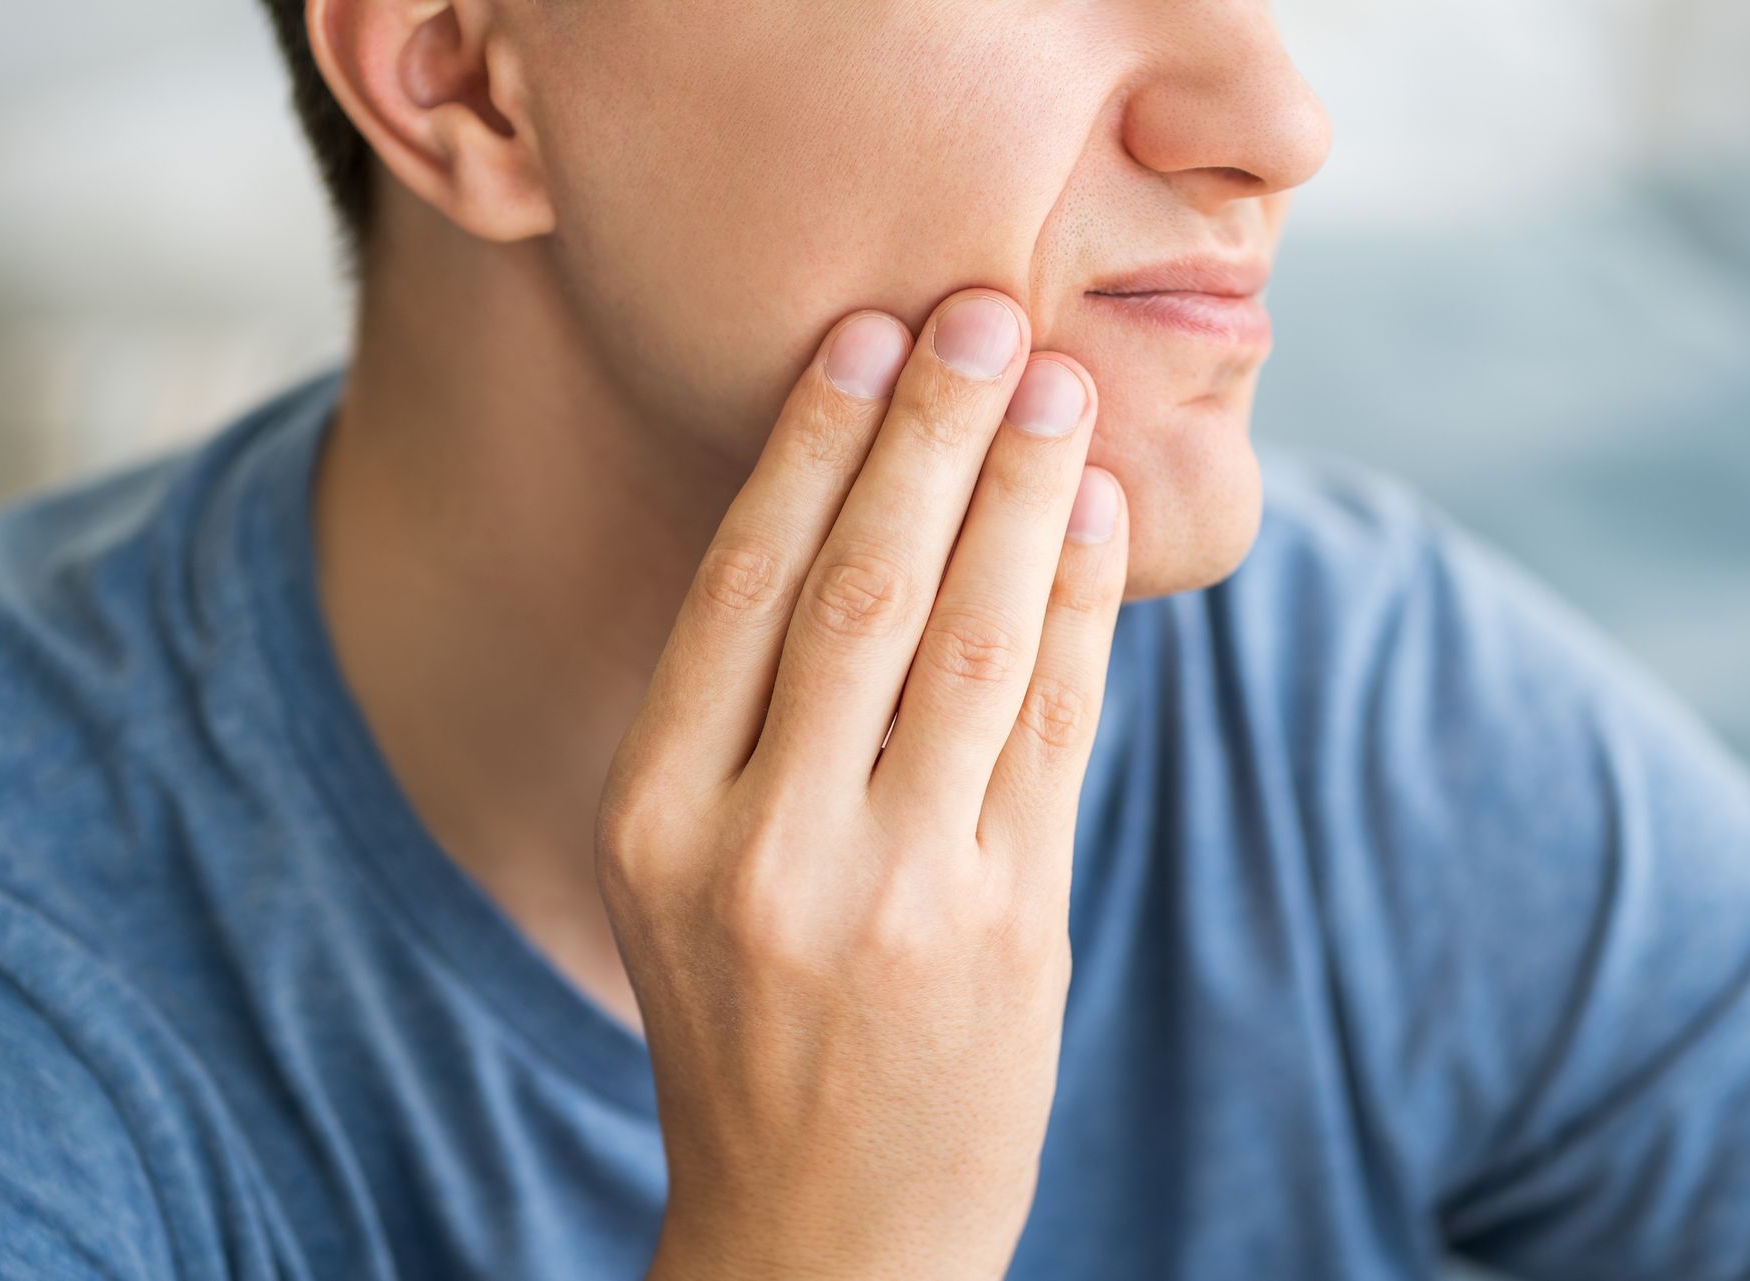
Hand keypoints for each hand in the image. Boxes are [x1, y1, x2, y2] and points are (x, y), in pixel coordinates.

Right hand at [593, 287, 1128, 1280]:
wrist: (825, 1232)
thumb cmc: (747, 1027)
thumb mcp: (682, 878)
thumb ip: (745, 723)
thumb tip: (867, 518)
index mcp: (654, 818)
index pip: (741, 587)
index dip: (815, 446)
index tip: (869, 336)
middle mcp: (763, 848)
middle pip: (860, 589)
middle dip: (933, 434)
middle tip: (986, 314)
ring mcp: (895, 893)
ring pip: (974, 642)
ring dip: (1026, 497)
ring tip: (1060, 389)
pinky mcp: (1011, 929)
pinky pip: (1055, 729)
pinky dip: (1081, 609)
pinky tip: (1095, 520)